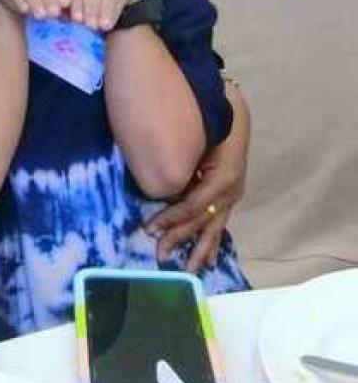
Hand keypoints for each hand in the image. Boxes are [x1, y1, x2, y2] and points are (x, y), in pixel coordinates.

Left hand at [145, 135, 246, 270]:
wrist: (233, 113)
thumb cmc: (212, 125)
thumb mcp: (196, 144)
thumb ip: (183, 168)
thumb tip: (162, 190)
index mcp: (224, 179)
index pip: (192, 206)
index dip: (171, 219)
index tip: (150, 229)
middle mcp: (230, 191)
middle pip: (202, 220)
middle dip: (181, 238)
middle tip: (161, 255)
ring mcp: (232, 195)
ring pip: (213, 227)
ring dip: (200, 248)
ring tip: (191, 269)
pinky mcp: (229, 196)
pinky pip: (219, 222)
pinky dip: (212, 241)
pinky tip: (209, 259)